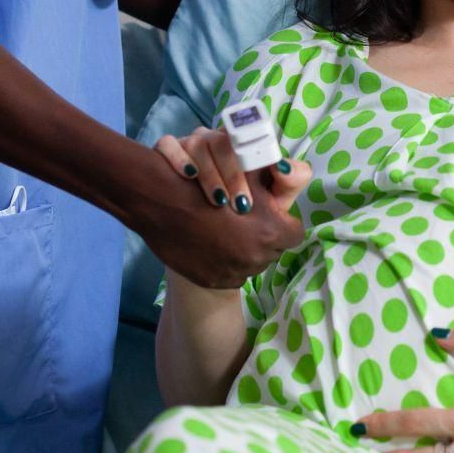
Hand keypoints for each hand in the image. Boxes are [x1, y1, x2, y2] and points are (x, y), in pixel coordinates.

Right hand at [135, 134, 308, 288]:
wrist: (157, 202)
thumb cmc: (208, 180)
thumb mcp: (249, 171)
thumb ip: (284, 176)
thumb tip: (296, 175)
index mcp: (270, 231)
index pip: (294, 232)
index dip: (282, 221)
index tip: (270, 212)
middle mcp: (255, 257)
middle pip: (274, 248)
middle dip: (265, 235)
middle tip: (247, 219)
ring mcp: (233, 273)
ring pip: (254, 263)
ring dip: (247, 250)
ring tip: (228, 231)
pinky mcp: (213, 281)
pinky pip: (233, 275)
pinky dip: (228, 262)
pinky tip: (214, 243)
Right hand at [155, 126, 273, 213]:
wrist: (202, 220)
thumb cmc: (246, 207)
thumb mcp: (273, 197)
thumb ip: (289, 181)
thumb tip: (284, 167)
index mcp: (242, 142)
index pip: (251, 137)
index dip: (255, 160)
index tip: (259, 192)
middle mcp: (215, 139)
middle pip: (223, 143)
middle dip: (233, 175)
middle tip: (241, 206)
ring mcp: (190, 142)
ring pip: (198, 143)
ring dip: (210, 173)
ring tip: (218, 202)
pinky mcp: (168, 149)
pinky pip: (168, 144)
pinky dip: (178, 158)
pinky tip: (188, 176)